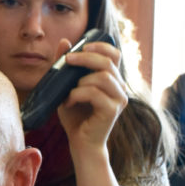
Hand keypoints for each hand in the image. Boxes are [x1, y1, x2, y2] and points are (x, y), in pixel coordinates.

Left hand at [55, 39, 126, 185]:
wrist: (80, 143)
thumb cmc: (75, 116)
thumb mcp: (67, 87)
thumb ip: (66, 66)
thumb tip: (64, 42)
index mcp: (112, 79)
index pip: (114, 54)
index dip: (100, 46)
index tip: (82, 47)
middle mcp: (120, 87)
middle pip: (108, 62)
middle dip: (85, 58)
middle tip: (67, 60)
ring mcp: (119, 99)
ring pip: (103, 77)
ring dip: (81, 81)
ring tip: (68, 92)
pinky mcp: (113, 111)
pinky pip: (95, 94)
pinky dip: (78, 94)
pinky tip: (69, 102)